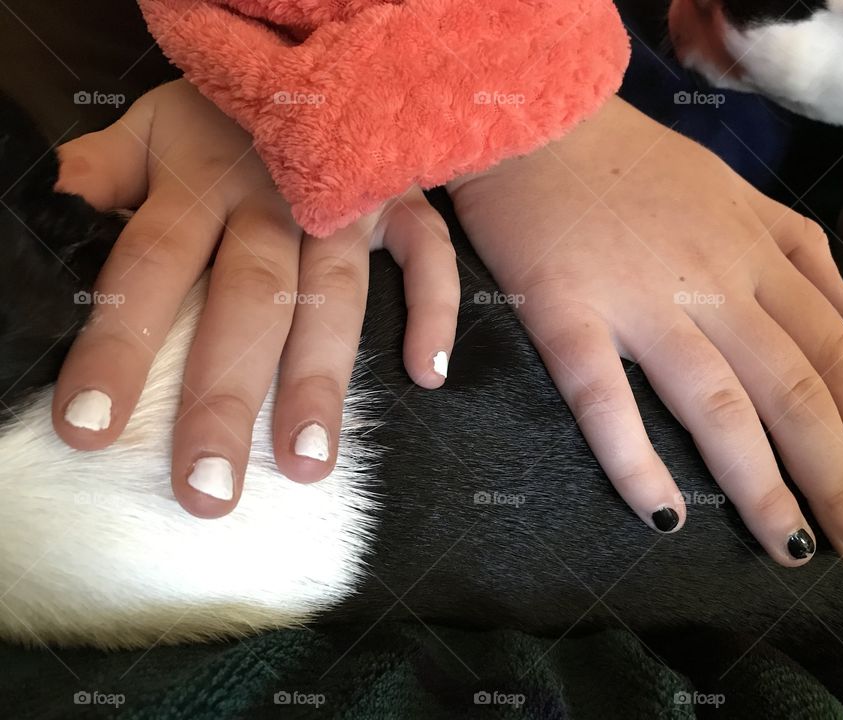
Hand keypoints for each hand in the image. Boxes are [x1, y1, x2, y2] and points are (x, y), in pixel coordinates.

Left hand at [54, 80, 457, 517]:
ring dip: (322, 376)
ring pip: (335, 295)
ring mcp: (345, 202)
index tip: (93, 428)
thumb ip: (104, 171)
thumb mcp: (147, 128)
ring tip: (307, 462)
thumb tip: (56, 210)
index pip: (150, 267)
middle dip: (226, 395)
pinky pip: (427, 255)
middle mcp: (274, 197)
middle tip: (208, 488)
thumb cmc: (216, 114)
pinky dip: (433, 310)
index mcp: (198, 181)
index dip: (120, 345)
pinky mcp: (398, 201)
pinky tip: (426, 375)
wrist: (306, 59)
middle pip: (246, 301)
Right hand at [448, 96, 842, 566]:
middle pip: (794, 391)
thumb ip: (797, 246)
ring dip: (763, 488)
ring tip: (793, 549)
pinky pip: (604, 398)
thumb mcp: (733, 187)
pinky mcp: (567, 310)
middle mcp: (711, 282)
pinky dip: (634, 460)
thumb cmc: (630, 160)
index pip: (837, 353)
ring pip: (718, 405)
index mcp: (752, 254)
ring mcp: (639, 298)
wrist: (537, 119)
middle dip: (839, 477)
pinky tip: (664, 515)